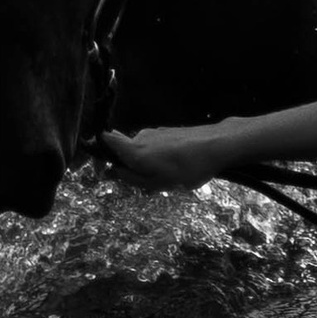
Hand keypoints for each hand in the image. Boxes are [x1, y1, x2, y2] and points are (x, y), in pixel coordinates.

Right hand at [101, 124, 223, 190]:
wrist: (216, 146)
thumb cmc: (186, 169)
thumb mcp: (156, 183)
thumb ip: (131, 178)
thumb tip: (111, 172)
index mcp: (134, 149)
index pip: (105, 140)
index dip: (100, 152)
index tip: (104, 168)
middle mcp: (141, 137)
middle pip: (125, 150)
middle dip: (130, 167)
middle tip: (147, 185)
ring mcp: (156, 132)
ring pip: (143, 150)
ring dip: (148, 165)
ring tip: (168, 180)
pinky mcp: (170, 132)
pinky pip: (156, 147)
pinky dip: (160, 158)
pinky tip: (178, 169)